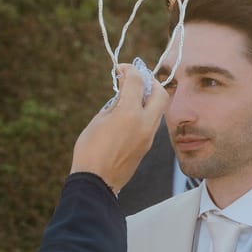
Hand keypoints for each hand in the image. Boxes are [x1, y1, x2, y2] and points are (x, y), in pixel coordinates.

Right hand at [71, 65, 167, 192]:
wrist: (97, 182)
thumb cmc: (90, 150)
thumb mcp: (99, 120)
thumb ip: (115, 104)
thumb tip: (124, 94)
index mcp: (130, 113)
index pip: (138, 80)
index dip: (129, 70)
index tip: (121, 69)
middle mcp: (145, 123)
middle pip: (161, 92)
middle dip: (150, 81)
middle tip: (134, 79)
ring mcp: (149, 136)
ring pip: (159, 108)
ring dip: (149, 97)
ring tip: (130, 96)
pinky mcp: (147, 145)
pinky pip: (153, 122)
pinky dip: (145, 111)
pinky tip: (130, 112)